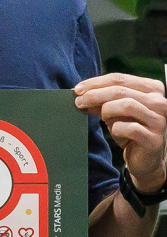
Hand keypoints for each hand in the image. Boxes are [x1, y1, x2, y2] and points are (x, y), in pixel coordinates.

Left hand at [75, 74, 166, 192]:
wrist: (143, 157)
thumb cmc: (128, 130)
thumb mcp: (113, 112)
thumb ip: (101, 101)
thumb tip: (80, 93)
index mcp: (152, 89)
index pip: (120, 79)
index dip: (96, 83)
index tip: (77, 89)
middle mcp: (159, 102)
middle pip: (120, 91)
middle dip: (95, 95)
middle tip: (78, 102)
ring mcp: (158, 119)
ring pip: (127, 105)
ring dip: (107, 111)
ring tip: (103, 118)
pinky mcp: (153, 138)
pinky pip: (130, 128)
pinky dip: (117, 129)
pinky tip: (116, 132)